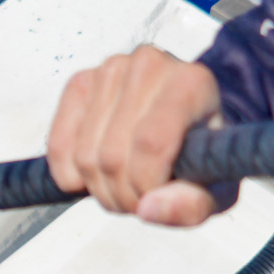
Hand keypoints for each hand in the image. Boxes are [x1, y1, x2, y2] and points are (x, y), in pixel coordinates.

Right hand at [46, 45, 225, 225]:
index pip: (150, 143)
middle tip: (135, 200)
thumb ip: (191, 204)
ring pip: (84, 154)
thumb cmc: (200, 153)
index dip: (144, 185)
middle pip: (112, 155)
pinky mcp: (80, 82)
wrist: (185, 119)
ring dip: (97, 187)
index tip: (152, 199)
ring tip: (120, 187)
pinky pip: (58, 143)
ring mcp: (109, 70)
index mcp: (191, 83)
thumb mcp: (215, 187)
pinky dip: (68, 174)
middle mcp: (149, 65)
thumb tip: (146, 209)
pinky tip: (90, 177)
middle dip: (120, 194)